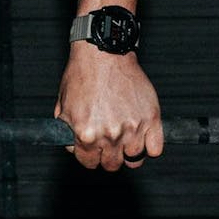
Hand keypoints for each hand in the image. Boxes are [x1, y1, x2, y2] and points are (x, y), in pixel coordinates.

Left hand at [54, 44, 162, 171]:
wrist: (102, 53)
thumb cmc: (82, 75)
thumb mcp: (63, 106)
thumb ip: (67, 132)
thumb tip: (73, 148)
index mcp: (86, 134)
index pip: (89, 163)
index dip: (90, 156)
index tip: (94, 150)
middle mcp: (110, 135)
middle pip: (112, 165)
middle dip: (108, 156)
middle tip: (109, 143)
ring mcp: (133, 128)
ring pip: (134, 159)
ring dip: (129, 151)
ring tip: (125, 137)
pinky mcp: (151, 118)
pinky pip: (155, 149)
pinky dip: (150, 146)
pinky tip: (142, 136)